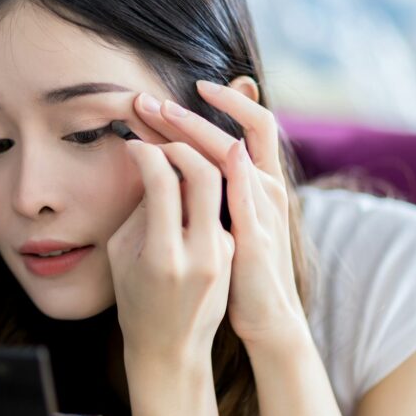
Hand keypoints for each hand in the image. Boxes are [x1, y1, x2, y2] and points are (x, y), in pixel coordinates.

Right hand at [107, 138, 234, 362]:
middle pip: (204, 174)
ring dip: (197, 156)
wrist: (171, 348)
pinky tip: (186, 170)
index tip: (135, 144)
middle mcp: (201, 252)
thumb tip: (155, 165)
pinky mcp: (234, 250)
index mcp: (164, 255)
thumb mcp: (122, 254)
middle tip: (162, 134)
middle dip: (182, 142)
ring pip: (220, 182)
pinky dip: (202, 182)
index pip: (164, 182)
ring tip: (175, 142)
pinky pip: (220, 202)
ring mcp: (223, 252)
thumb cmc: (135, 300)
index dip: (148, 154)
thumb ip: (141, 209)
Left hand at [131, 80, 308, 350]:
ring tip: (164, 113)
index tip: (163, 97)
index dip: (206, 108)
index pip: (235, 128)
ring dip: (198, 130)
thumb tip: (169, 166)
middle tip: (148, 100)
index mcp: (255, 182)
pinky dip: (236, 170)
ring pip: (235, 155)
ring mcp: (264, 210)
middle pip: (230, 133)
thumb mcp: (221, 225)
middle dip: (187, 115)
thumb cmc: (237, 270)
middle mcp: (265, 187)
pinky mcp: (258, 238)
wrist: (267, 318)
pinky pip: (249, 197)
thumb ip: (203, 195)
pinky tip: (222, 150)